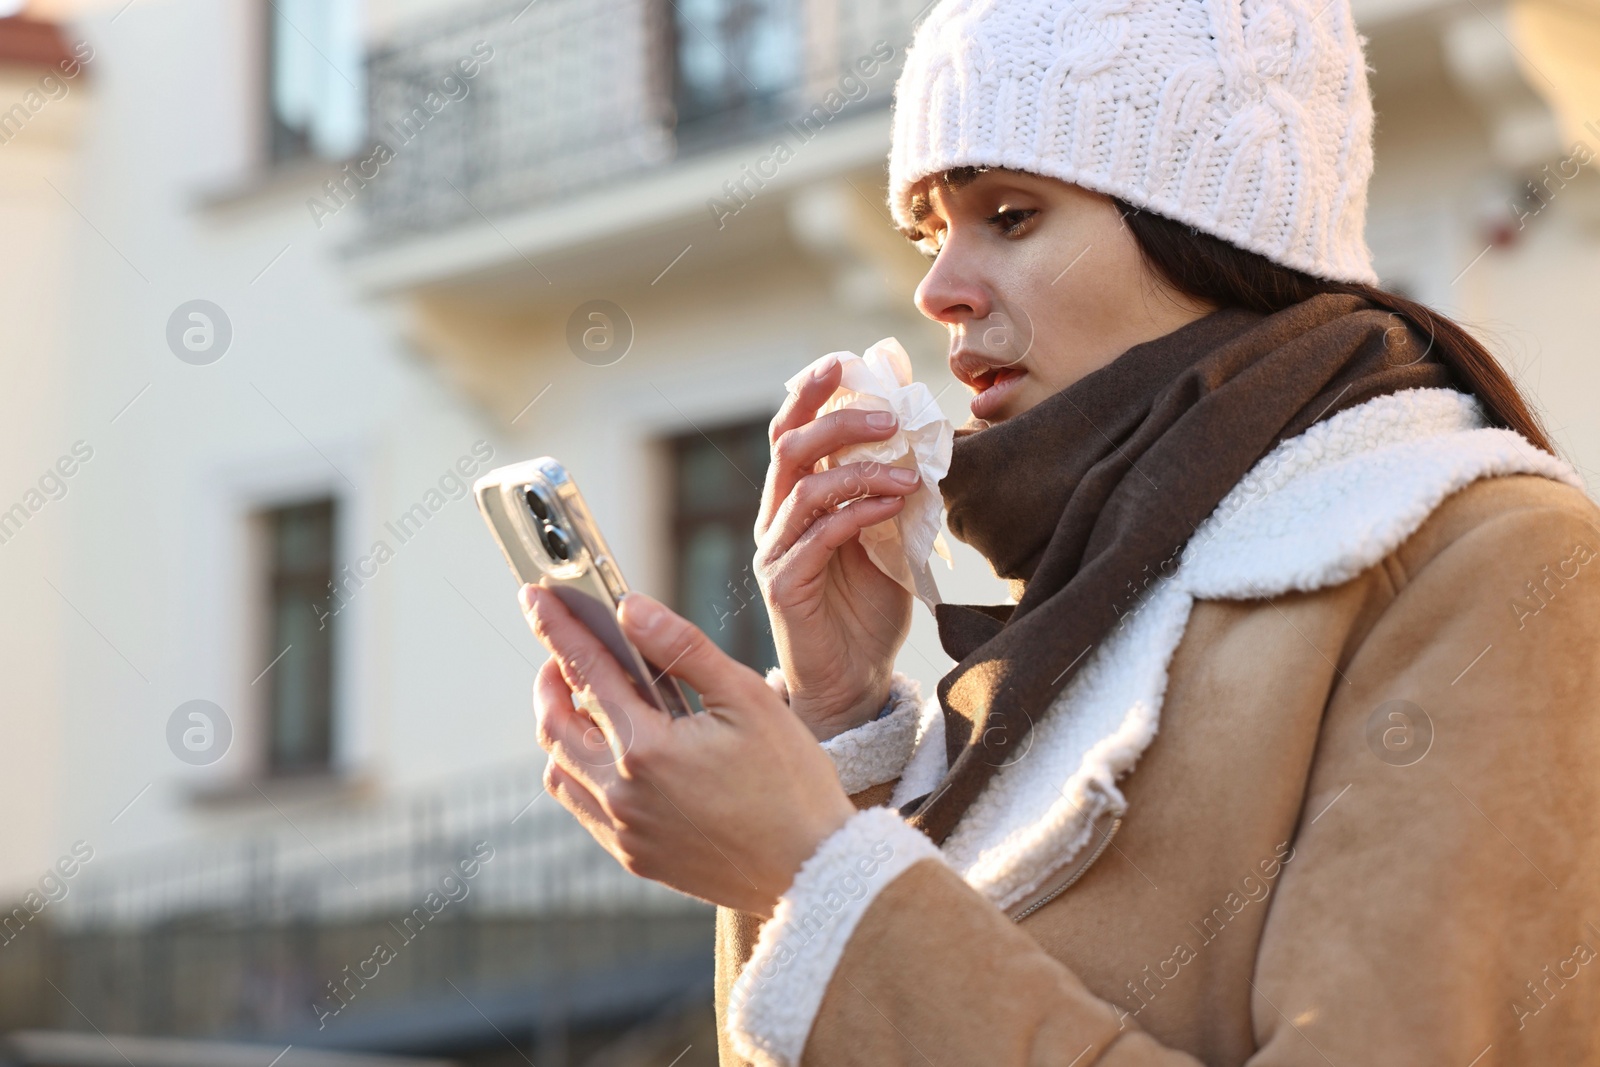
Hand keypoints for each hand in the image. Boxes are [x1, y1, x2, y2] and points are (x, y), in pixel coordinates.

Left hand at [520, 583, 854, 917]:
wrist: (812, 874)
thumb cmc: (791, 783)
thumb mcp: (748, 699)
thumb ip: (683, 649)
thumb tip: (631, 609)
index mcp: (648, 748)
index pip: (586, 670)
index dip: (556, 627)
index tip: (535, 597)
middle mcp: (623, 794)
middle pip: (553, 724)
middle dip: (550, 678)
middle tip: (564, 651)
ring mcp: (624, 831)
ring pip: (559, 769)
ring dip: (561, 727)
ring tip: (587, 702)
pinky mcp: (633, 857)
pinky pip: (581, 808)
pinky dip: (579, 771)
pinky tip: (610, 755)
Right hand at [756, 355, 918, 738]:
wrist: (854, 680)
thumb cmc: (869, 608)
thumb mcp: (890, 536)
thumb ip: (893, 489)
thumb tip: (919, 432)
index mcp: (795, 500)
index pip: (793, 431)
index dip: (812, 392)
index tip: (846, 360)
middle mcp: (776, 519)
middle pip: (789, 447)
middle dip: (837, 419)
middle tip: (889, 416)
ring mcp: (774, 551)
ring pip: (803, 488)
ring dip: (860, 469)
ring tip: (908, 472)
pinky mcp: (783, 585)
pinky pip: (817, 535)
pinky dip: (859, 513)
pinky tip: (895, 506)